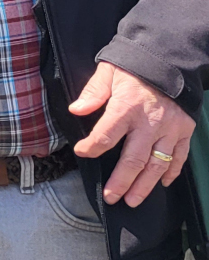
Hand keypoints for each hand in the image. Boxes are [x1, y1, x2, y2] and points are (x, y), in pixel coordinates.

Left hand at [70, 60, 195, 206]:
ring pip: (157, 164)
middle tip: (111, 197)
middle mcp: (149, 122)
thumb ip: (93, 93)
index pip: (106, 135)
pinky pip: (179, 156)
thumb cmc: (134, 66)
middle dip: (121, 181)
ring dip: (145, 185)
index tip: (81, 152)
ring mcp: (169, 129)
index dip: (91, 147)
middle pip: (134, 159)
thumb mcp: (108, 72)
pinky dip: (171, 172)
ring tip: (133, 200)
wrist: (169, 59)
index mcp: (126, 107)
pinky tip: (162, 183)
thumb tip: (76, 110)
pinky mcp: (184, 130)